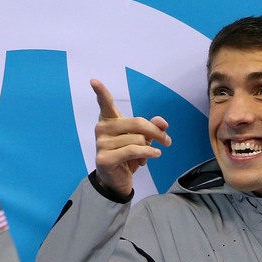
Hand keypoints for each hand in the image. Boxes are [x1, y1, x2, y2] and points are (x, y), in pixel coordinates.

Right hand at [90, 78, 170, 197]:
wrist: (117, 181)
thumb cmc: (128, 156)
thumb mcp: (142, 139)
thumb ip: (152, 127)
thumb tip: (163, 122)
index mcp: (109, 120)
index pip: (104, 103)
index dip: (100, 92)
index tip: (93, 81)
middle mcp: (102, 128)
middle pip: (137, 122)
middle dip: (156, 132)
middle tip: (167, 141)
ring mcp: (101, 143)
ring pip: (138, 139)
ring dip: (149, 148)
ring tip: (147, 156)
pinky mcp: (105, 158)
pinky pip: (133, 150)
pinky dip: (148, 154)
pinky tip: (154, 155)